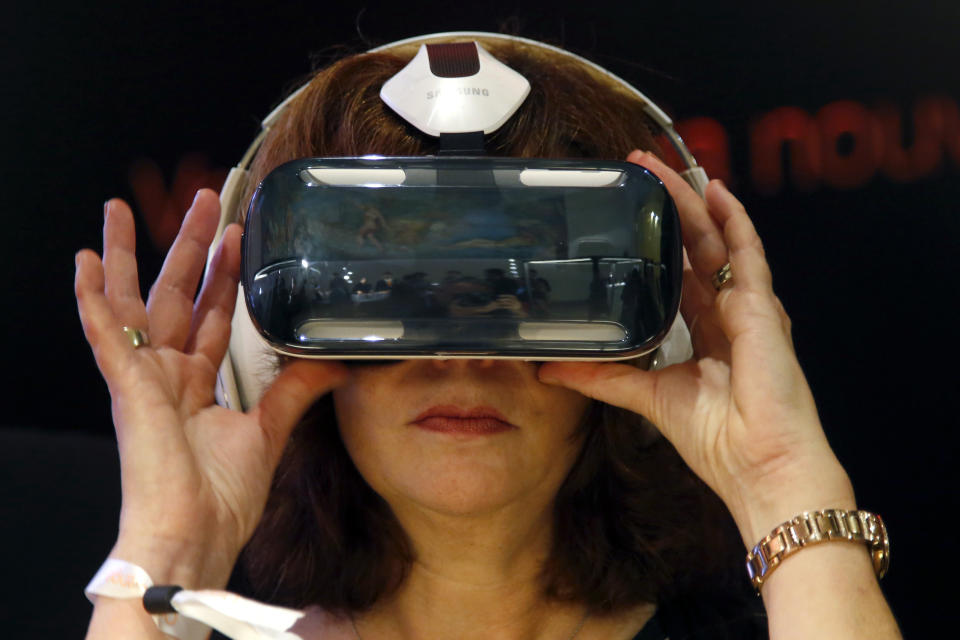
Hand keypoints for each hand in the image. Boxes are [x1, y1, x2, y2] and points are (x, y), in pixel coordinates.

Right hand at [75, 190, 347, 585]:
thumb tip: (334, 363)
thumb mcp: (269, 431)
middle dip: (189, 246)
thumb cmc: (221, 498)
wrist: (195, 534)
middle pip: (176, 295)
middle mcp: (167, 374)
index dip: (225, 275)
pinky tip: (86, 261)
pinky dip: (93, 298)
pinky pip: (104, 334)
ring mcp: (143, 378)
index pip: (213, 314)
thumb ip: (295, 391)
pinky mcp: (126, 387)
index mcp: (197, 385)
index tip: (237, 236)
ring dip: (128, 254)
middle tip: (202, 201)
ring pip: (133, 301)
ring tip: (120, 208)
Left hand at [539, 152, 854, 544]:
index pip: (678, 272)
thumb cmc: (718, 440)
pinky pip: (748, 254)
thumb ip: (603, 377)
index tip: (628, 211)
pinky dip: (733, 220)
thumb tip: (551, 369)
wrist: (759, 466)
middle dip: (668, 206)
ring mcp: (748, 307)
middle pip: (695, 246)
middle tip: (638, 169)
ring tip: (663, 167)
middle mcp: (727, 312)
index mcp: (705, 332)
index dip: (656, 241)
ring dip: (691, 201)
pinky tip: (715, 191)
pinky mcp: (761, 308)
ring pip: (717, 239)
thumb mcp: (647, 396)